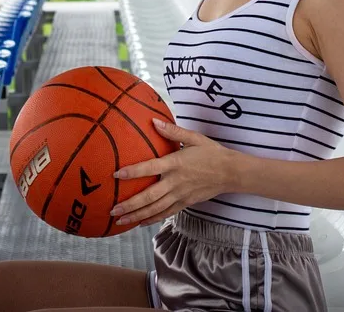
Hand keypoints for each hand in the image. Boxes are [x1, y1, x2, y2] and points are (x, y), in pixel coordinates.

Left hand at [109, 118, 236, 226]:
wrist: (231, 172)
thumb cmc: (211, 152)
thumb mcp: (194, 138)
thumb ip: (172, 131)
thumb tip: (154, 120)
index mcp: (175, 163)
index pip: (150, 168)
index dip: (133, 172)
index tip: (116, 175)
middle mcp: (175, 182)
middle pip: (149, 196)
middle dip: (129, 204)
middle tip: (112, 209)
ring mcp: (180, 195)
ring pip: (155, 209)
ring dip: (136, 216)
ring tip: (120, 221)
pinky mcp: (185, 203)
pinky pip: (166, 213)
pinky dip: (151, 219)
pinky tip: (139, 223)